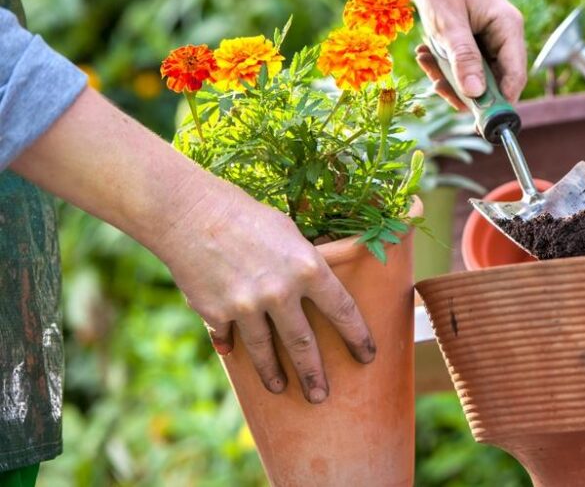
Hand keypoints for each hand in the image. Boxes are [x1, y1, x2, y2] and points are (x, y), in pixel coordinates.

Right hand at [11, 89, 375, 403]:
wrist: (191, 214)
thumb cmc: (247, 216)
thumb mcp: (289, 233)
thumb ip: (304, 264)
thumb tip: (318, 288)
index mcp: (308, 268)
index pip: (342, 310)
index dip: (357, 336)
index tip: (367, 355)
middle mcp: (281, 292)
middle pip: (304, 344)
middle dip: (315, 374)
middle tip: (321, 396)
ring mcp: (247, 307)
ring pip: (265, 352)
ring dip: (274, 374)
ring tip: (281, 388)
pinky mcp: (217, 314)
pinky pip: (229, 338)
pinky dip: (231, 346)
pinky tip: (233, 354)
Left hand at [292, 0, 527, 108]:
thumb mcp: (447, 23)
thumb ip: (464, 58)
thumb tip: (477, 94)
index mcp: (509, 25)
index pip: (515, 75)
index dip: (499, 101)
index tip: (477, 121)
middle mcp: (504, 33)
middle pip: (495, 80)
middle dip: (465, 88)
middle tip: (437, 87)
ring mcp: (488, 37)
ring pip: (476, 75)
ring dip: (449, 76)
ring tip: (426, 61)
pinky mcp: (473, 39)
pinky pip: (463, 64)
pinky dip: (444, 65)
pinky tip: (426, 54)